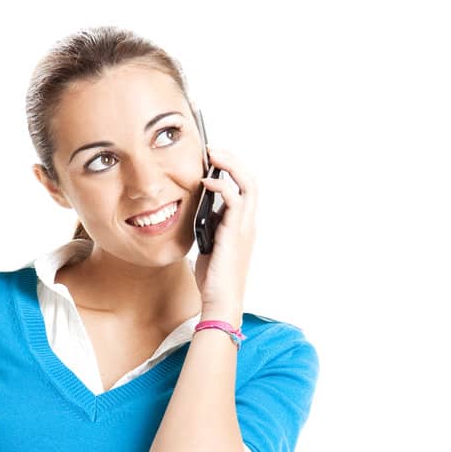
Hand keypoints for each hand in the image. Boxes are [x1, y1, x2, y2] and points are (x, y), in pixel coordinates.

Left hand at [193, 144, 256, 317]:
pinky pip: (233, 198)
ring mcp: (244, 226)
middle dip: (232, 160)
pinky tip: (205, 183)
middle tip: (212, 149)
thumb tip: (200, 209)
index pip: (245, 188)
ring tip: (211, 155)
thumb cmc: (214, 280)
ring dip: (229, 164)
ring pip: (247, 183)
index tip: (212, 160)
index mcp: (243, 226)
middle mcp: (248, 223)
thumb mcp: (209, 246)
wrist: (221, 302)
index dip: (232, 170)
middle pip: (250, 179)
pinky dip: (220, 185)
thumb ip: (209, 226)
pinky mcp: (235, 232)